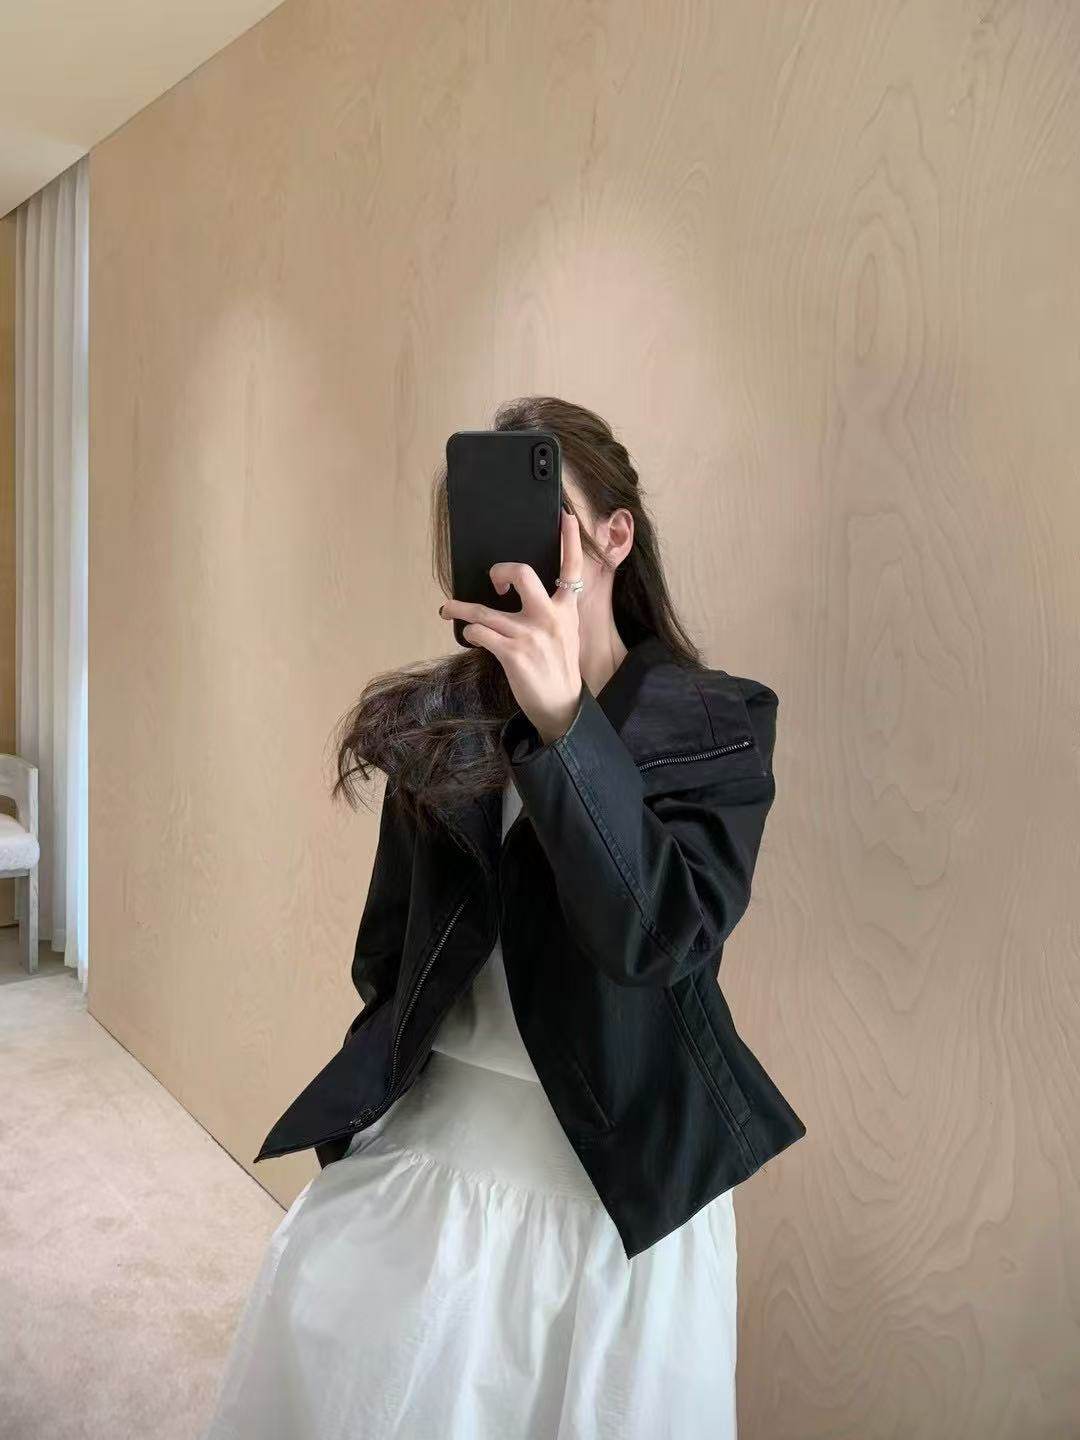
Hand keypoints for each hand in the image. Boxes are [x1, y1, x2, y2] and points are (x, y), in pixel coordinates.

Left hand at [439, 508, 583, 744]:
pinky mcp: (513, 654)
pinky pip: (480, 632)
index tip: (565, 516)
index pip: (571, 568)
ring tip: (448, 608)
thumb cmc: (559, 669)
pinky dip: (470, 633)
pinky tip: (471, 636)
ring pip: (484, 609)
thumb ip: (552, 611)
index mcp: (566, 609)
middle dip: (499, 570)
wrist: (562, 706)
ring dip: (460, 607)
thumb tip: (526, 595)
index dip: (569, 539)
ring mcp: (530, 635)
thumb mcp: (566, 634)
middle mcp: (550, 617)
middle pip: (521, 573)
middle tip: (492, 581)